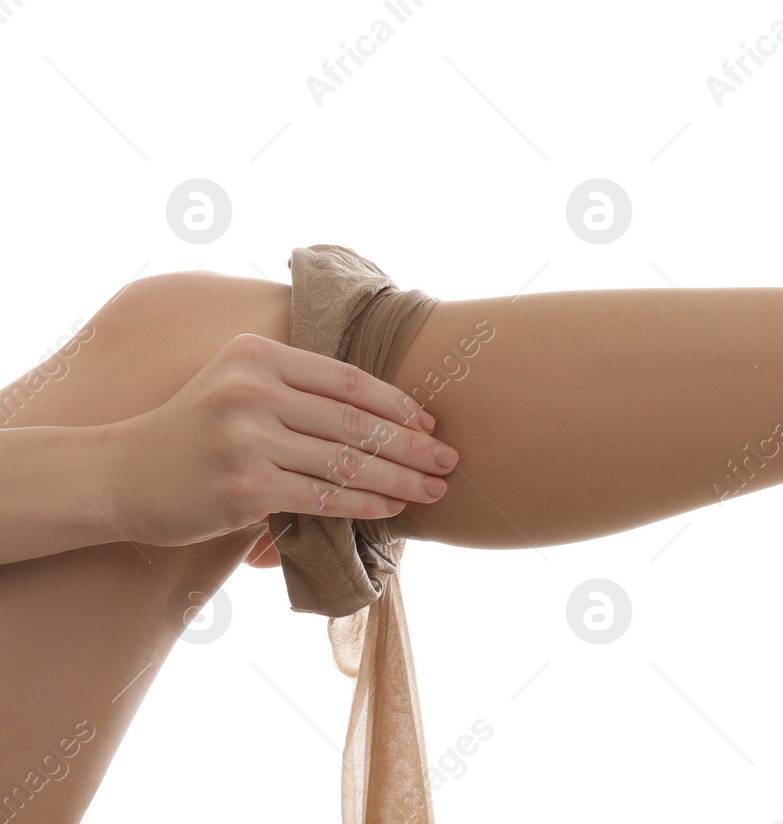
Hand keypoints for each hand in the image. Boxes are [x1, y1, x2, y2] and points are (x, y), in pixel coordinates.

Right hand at [101, 333, 456, 547]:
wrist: (118, 475)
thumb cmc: (191, 434)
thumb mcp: (236, 386)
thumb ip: (294, 386)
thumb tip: (379, 405)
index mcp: (257, 355)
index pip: (347, 379)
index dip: (396, 403)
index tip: (429, 423)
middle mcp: (252, 391)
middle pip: (353, 421)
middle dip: (410, 445)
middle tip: (450, 460)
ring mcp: (247, 440)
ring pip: (345, 462)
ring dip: (399, 479)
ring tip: (434, 490)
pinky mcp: (246, 489)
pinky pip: (323, 497)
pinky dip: (365, 504)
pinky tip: (394, 508)